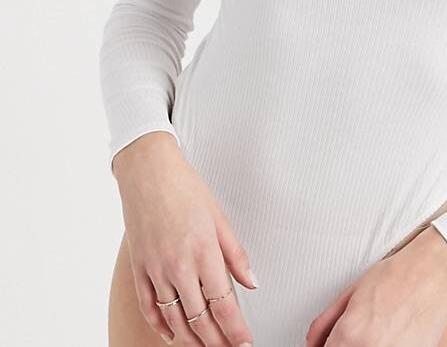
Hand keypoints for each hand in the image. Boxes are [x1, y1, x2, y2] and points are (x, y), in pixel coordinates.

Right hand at [113, 132, 257, 345]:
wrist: (148, 173)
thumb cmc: (185, 188)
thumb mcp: (219, 217)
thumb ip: (236, 254)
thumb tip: (251, 282)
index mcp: (204, 252)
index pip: (223, 305)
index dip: (236, 331)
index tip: (245, 343)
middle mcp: (179, 267)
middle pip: (199, 320)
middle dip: (217, 342)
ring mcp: (156, 271)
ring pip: (174, 320)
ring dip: (191, 340)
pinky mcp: (139, 269)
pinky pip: (149, 307)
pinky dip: (161, 326)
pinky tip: (173, 335)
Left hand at [305, 224, 446, 346]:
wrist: (433, 273)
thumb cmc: (396, 276)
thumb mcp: (350, 294)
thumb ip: (325, 324)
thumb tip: (312, 343)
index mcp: (349, 336)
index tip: (332, 343)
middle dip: (345, 346)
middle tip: (357, 335)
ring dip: (367, 346)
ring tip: (378, 332)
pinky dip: (388, 346)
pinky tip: (392, 336)